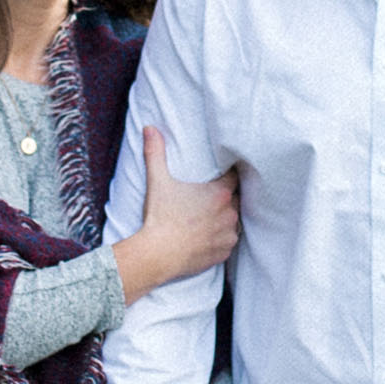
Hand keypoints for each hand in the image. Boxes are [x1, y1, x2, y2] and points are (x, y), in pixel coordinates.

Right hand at [111, 133, 242, 302]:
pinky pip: (228, 241)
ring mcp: (228, 235)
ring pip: (233, 221)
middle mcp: (230, 213)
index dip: (228, 174)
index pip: (234, 177)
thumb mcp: (157, 181)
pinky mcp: (224, 252)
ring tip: (207, 217)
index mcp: (220, 194)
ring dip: (224, 218)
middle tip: (207, 197)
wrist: (158, 255)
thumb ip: (156, 152)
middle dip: (225, 197)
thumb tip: (150, 128)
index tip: (220, 174)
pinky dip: (220, 238)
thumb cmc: (159, 217)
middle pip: (234, 199)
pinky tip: (207, 235)